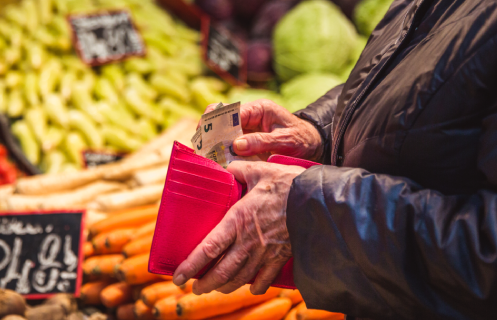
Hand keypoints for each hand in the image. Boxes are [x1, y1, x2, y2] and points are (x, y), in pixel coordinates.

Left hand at [172, 161, 305, 294]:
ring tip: (215, 288)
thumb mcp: (259, 170)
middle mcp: (248, 241)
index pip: (208, 249)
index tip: (178, 276)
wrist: (318, 199)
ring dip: (225, 287)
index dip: (191, 266)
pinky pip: (266, 278)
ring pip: (240, 278)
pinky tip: (250, 288)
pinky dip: (256, 286)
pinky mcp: (282, 257)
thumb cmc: (288, 183)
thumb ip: (239, 170)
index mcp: (238, 220)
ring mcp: (266, 252)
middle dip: (205, 284)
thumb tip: (226, 168)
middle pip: (221, 271)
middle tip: (194, 288)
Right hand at [201, 100, 322, 160]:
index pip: (231, 111)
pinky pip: (228, 145)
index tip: (207, 136)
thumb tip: (236, 145)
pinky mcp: (246, 142)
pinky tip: (215, 162)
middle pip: (221, 119)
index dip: (216, 122)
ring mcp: (246, 129)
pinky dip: (220, 152)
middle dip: (209, 132)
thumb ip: (262, 141)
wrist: (312, 145)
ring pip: (221, 132)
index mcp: (259, 109)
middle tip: (202, 147)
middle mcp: (249, 116)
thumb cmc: (302, 139)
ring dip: (213, 144)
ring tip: (205, 156)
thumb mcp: (285, 140)